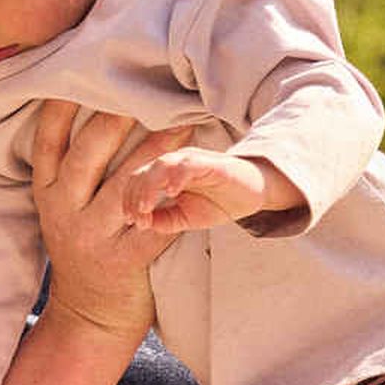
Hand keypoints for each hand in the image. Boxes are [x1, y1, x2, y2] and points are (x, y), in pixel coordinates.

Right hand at [28, 101, 202, 340]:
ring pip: (125, 184)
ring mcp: (92, 237)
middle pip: (86, 154)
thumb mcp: (62, 210)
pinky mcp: (122, 261)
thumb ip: (70, 172)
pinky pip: (154, 224)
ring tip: (182, 122)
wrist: (89, 318)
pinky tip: (193, 177)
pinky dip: (175, 200)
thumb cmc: (85, 249)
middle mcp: (63, 211)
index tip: (80, 72)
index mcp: (47, 194)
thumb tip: (91, 110)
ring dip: (156, 150)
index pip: (49, 142)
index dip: (61, 107)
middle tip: (143, 85)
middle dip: (114, 117)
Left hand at [121, 147, 294, 235]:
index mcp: (166, 174)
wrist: (255, 195)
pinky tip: (172, 192)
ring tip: (147, 207)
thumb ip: (165, 220)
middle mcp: (176, 163)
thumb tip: (143, 223)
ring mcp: (193, 160)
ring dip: (149, 186)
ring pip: (161, 165)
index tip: (132, 220)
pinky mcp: (211, 163)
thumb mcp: (186, 218)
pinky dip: (176, 175)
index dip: (130, 200)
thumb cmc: (220, 202)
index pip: (137, 181)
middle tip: (138, 218)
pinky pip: (188, 164)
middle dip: (135, 196)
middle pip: (143, 172)